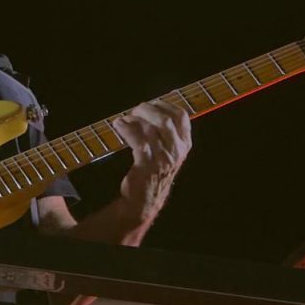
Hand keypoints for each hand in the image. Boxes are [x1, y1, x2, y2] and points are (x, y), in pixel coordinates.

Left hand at [112, 100, 191, 221]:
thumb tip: (150, 108)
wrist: (144, 201)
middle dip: (147, 110)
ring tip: (123, 120)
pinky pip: (138, 140)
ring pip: (150, 128)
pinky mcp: (148, 164)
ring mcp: (163, 158)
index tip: (151, 103)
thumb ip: (165, 132)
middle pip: (166, 119)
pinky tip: (119, 125)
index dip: (165, 105)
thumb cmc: (154, 172)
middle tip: (134, 111)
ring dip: (134, 119)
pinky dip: (127, 129)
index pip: (181, 116)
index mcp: (185, 144)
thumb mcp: (168, 152)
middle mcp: (177, 151)